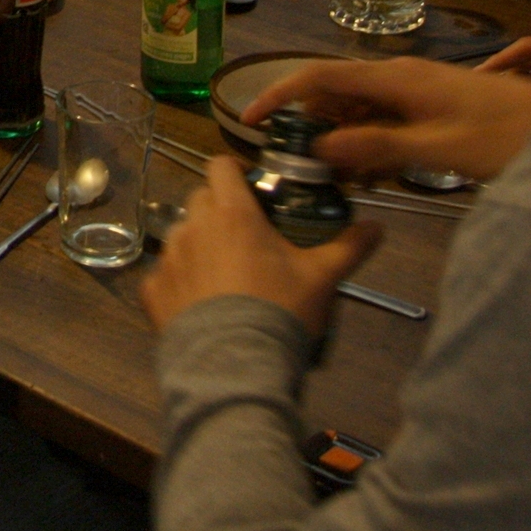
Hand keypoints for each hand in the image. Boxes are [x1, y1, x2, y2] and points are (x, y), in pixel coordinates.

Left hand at [142, 157, 383, 336]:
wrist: (235, 365)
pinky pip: (163, 275)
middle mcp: (193, 226)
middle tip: (247, 237)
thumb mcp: (323, 278)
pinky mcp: (151, 290)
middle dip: (221, 210)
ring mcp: (168, 257)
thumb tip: (378, 227)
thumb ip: (350, 247)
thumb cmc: (280, 311)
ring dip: (200, 244)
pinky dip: (179, 282)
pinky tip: (200, 305)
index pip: (221, 165)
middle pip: (201, 199)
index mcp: (232, 213)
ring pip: (181, 235)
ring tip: (225, 275)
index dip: (236, 171)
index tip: (254, 190)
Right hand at [242, 56, 530, 183]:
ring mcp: (422, 92)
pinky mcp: (438, 110)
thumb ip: (378, 147)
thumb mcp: (440, 149)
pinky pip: (388, 123)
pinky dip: (372, 145)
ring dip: (344, 141)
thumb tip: (321, 148)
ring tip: (338, 178)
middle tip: (299, 165)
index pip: (321, 75)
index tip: (249, 118)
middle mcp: (405, 77)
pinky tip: (375, 175)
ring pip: (363, 112)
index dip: (281, 94)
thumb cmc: (510, 137)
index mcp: (398, 78)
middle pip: (338, 94)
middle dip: (312, 126)